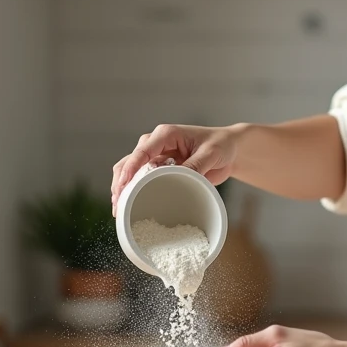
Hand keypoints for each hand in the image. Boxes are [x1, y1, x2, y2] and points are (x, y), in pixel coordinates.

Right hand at [110, 124, 237, 213]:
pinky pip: (141, 180)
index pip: (142, 151)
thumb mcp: (211, 153)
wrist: (228, 150)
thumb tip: (179, 176)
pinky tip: (129, 206)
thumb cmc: (220, 145)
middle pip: (129, 162)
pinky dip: (133, 192)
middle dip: (120, 183)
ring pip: (130, 171)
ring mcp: (156, 157)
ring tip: (119, 210)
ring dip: (123, 189)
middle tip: (118, 206)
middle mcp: (155, 144)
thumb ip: (195, 164)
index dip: (130, 169)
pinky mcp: (159, 170)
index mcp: (165, 135)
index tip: (123, 186)